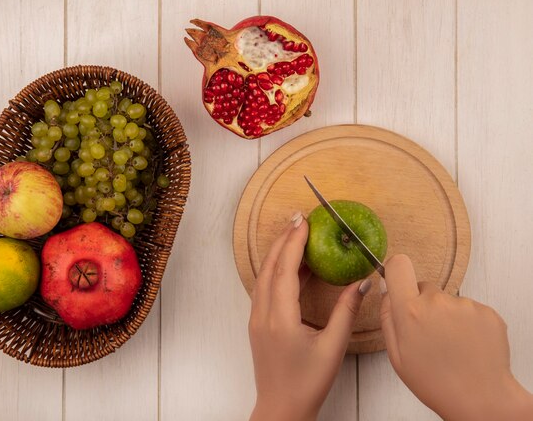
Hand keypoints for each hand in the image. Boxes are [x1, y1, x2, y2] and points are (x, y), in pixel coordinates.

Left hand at [249, 213, 371, 420]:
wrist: (281, 409)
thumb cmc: (307, 383)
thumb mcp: (333, 347)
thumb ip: (347, 311)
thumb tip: (363, 282)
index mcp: (280, 317)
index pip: (284, 268)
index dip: (294, 241)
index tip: (305, 221)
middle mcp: (262, 313)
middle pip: (270, 266)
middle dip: (283, 239)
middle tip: (299, 218)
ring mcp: (257, 318)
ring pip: (264, 276)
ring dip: (278, 253)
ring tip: (296, 235)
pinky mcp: (258, 324)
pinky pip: (265, 288)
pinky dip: (276, 270)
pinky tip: (292, 267)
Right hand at [380, 254, 532, 419]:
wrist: (479, 398)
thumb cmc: (435, 382)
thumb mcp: (395, 354)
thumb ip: (387, 316)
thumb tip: (387, 291)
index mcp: (409, 311)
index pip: (399, 265)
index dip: (396, 271)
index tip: (397, 280)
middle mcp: (436, 302)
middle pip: (424, 287)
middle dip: (422, 304)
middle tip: (427, 333)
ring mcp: (464, 305)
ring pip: (448, 301)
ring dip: (446, 317)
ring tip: (450, 345)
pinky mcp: (486, 311)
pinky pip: (469, 309)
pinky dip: (467, 324)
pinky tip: (466, 345)